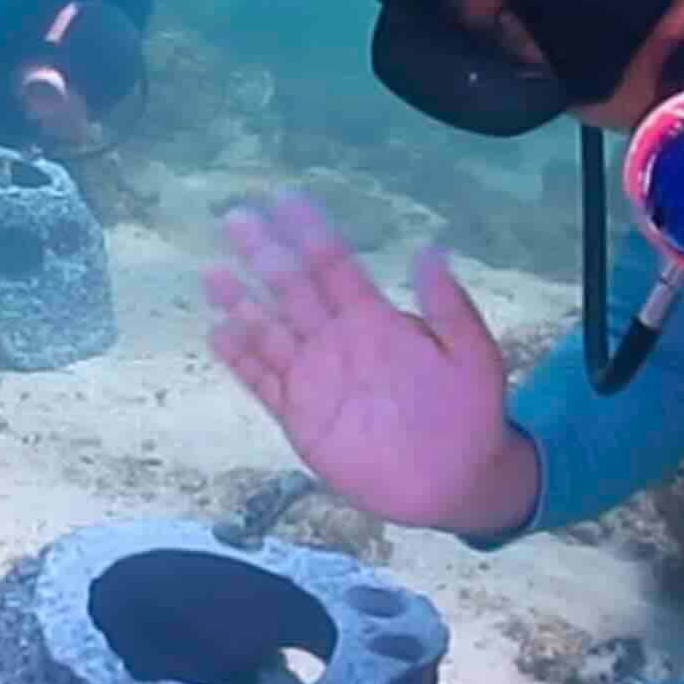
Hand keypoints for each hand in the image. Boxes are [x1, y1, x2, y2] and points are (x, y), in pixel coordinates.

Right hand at [204, 191, 519, 532]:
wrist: (455, 482)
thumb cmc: (469, 416)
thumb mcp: (471, 356)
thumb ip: (448, 307)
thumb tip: (430, 249)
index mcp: (376, 321)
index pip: (335, 266)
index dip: (310, 233)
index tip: (285, 200)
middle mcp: (337, 341)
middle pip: (292, 289)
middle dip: (264, 254)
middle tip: (235, 219)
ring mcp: (315, 378)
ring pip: (268, 331)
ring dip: (240, 302)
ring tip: (212, 273)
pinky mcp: (300, 416)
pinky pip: (263, 382)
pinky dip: (240, 359)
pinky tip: (216, 333)